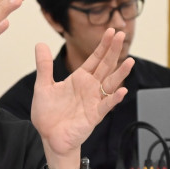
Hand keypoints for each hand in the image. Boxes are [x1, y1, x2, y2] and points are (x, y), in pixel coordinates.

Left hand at [30, 28, 133, 168]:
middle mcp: (89, 88)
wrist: (49, 137)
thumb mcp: (43, 86)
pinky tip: (122, 90)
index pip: (95, 59)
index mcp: (79, 79)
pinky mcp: (94, 116)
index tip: (112, 31)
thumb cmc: (48, 114)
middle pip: (105, 66)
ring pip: (110, 84)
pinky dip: (114, 98)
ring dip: (120, 73)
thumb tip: (40, 44)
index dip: (103, 46)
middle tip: (122, 35)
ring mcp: (93, 101)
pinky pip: (106, 105)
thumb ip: (44, 66)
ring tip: (129, 61)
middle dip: (113, 51)